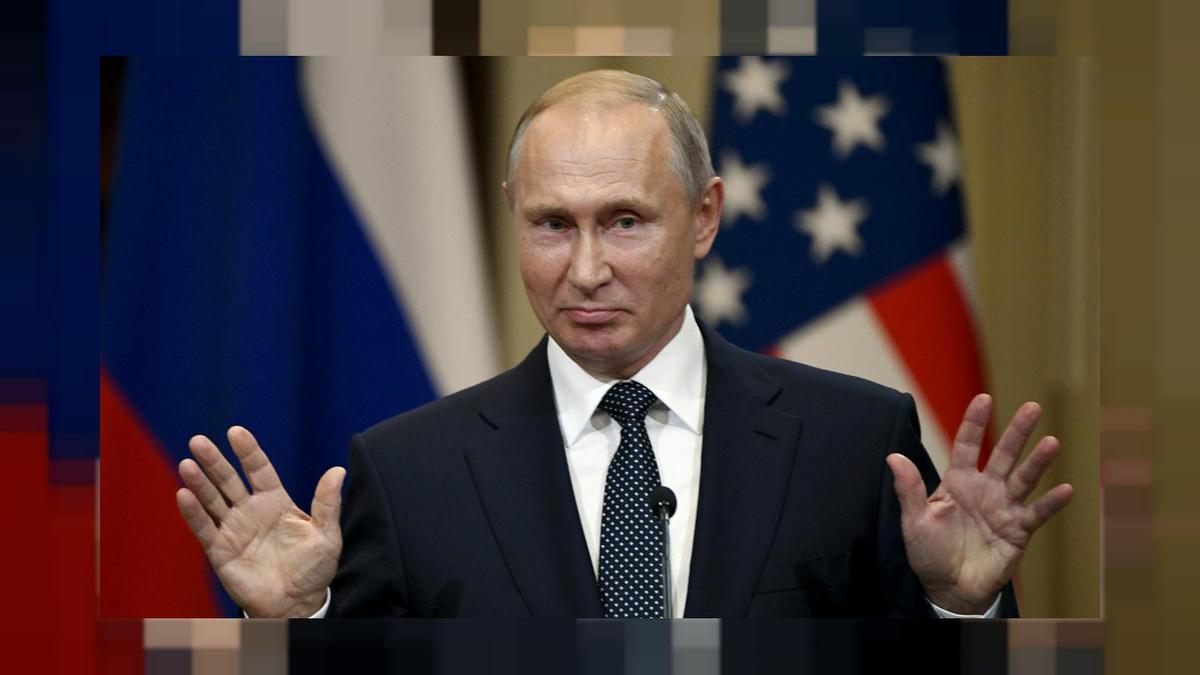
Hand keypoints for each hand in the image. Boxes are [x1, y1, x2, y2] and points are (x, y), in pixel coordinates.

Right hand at [175, 426, 344, 617]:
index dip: (248, 451)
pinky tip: (183, 495)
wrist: (298, 603)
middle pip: (229, 480)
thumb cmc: (314, 568)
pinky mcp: (221, 550)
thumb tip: (338, 471)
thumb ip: (327, 503)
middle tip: (198, 441)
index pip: (259, 469)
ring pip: (213, 500)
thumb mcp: (326, 534)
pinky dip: (193, 513)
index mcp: (276, 501)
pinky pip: (204, 528)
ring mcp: (234, 529)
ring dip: (199, 483)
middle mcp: (251, 511)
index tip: (235, 432)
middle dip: (214, 461)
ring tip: (187, 465)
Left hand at [886, 394, 1073, 613]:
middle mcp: (985, 489)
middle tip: (1033, 407)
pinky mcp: (1018, 530)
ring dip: (1038, 462)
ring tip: (1052, 442)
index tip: (984, 399)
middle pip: (1004, 454)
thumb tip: (893, 457)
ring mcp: (1004, 508)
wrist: (949, 588)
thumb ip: (909, 489)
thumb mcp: (914, 520)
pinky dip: (1051, 502)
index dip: (975, 423)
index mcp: (958, 481)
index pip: (968, 445)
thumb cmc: (929, 552)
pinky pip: (1037, 513)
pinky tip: (1066, 489)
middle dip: (1017, 431)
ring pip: (1024, 478)